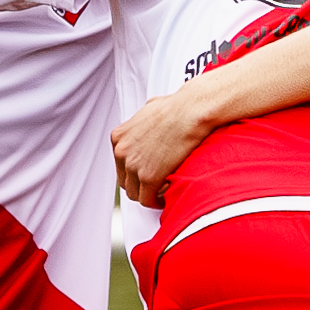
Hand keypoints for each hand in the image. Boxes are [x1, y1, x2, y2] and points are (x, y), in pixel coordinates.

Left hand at [111, 88, 220, 207]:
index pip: (120, 164)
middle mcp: (121, 151)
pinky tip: (165, 197)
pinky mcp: (148, 177)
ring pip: (134, 193)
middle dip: (139, 185)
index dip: (134, 172)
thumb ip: (142, 121)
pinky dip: (155, 202)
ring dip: (148, 195)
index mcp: (118, 136)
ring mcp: (133, 165)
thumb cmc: (177, 107)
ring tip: (162, 192)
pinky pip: (147, 200)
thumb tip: (150, 122)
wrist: (190, 111)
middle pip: (125, 180)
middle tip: (155, 186)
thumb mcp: (149, 108)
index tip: (146, 174)